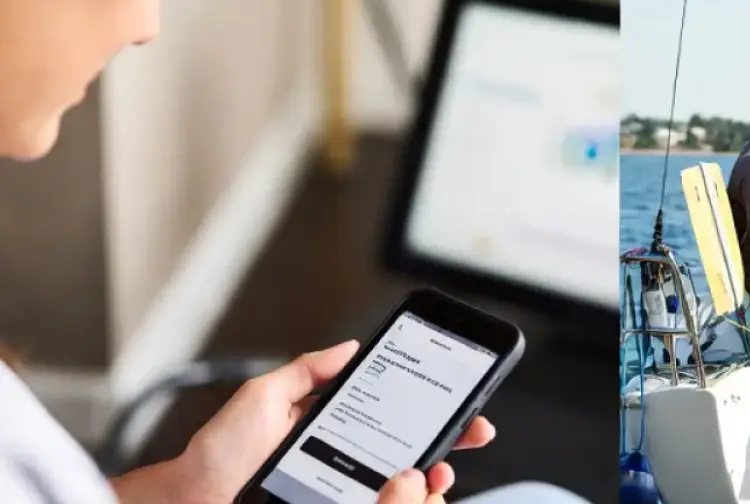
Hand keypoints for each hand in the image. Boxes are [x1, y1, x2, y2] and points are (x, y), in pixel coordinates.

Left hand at [140, 341, 496, 503]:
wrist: (194, 502)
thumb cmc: (218, 455)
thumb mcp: (261, 396)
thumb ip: (305, 370)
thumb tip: (349, 347)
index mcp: (331, 424)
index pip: (394, 412)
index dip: (432, 407)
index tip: (462, 401)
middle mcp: (344, 458)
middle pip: (413, 449)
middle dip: (449, 440)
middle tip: (469, 434)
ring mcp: (344, 488)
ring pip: (405, 486)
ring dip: (433, 476)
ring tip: (437, 470)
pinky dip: (402, 500)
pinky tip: (410, 493)